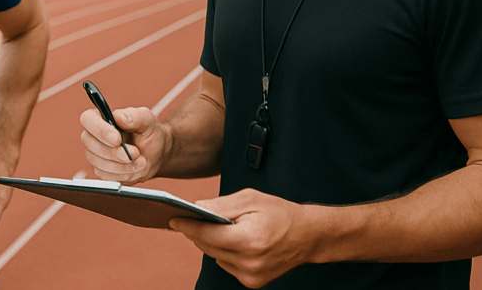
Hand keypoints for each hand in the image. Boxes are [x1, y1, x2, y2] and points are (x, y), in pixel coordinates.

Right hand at [79, 106, 167, 184]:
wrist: (155, 154)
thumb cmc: (149, 133)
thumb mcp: (148, 120)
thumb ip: (135, 116)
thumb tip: (120, 117)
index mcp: (101, 117)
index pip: (88, 120)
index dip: (100, 130)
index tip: (117, 139)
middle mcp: (94, 135)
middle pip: (91, 144)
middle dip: (115, 152)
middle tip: (135, 153)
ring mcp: (95, 154)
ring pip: (99, 163)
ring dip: (124, 165)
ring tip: (141, 160)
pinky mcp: (101, 170)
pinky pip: (106, 176)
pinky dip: (124, 174)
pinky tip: (135, 168)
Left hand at [169, 189, 310, 288]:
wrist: (308, 236)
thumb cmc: (280, 213)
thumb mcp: (250, 199)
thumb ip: (221, 205)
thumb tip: (197, 208)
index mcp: (249, 240)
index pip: (207, 234)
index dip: (188, 225)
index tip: (173, 218)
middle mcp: (249, 262)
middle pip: (208, 246)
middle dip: (197, 231)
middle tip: (187, 217)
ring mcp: (251, 275)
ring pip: (215, 256)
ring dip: (210, 241)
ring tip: (211, 226)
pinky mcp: (252, 282)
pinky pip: (226, 264)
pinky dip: (223, 251)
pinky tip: (231, 240)